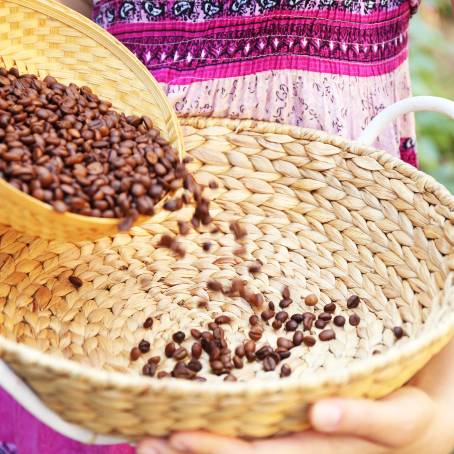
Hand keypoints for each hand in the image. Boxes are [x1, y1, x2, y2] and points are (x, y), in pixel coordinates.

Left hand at [138, 339, 453, 453]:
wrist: (424, 428)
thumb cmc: (416, 420)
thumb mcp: (402, 419)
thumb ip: (365, 419)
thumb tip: (319, 413)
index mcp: (317, 453)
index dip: (215, 450)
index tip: (174, 436)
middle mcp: (296, 450)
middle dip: (188, 450)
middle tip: (142, 437)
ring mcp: (291, 440)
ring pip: (235, 447)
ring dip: (191, 443)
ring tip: (148, 432)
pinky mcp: (291, 426)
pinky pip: (248, 430)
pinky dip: (216, 427)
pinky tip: (190, 416)